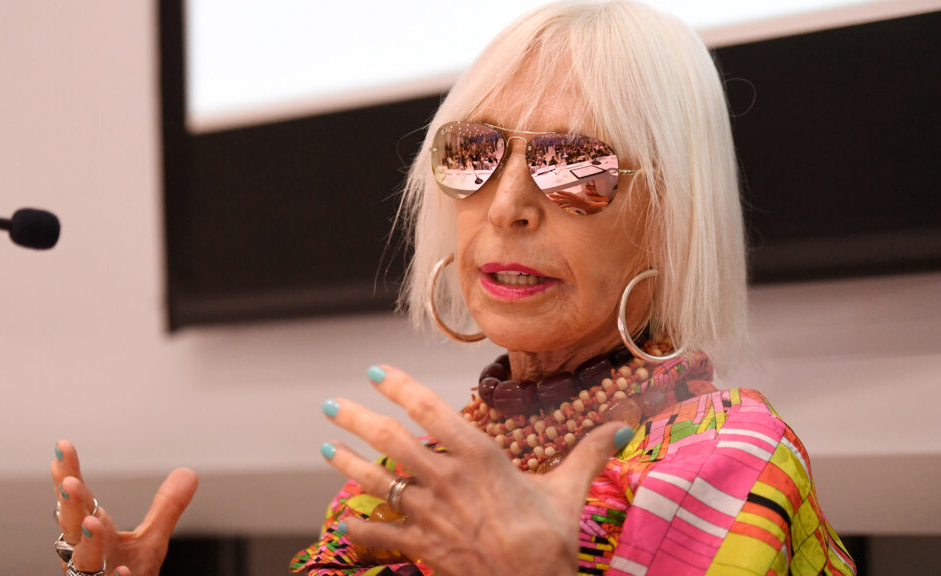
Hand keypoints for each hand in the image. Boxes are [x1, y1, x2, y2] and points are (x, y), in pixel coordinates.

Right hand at [51, 440, 197, 575]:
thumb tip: (189, 473)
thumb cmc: (127, 575)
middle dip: (71, 506)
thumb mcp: (151, 541)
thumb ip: (166, 508)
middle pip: (72, 528)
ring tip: (93, 523)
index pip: (78, 500)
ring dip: (88, 541)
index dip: (69, 474)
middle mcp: (86, 555)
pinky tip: (122, 572)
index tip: (62, 446)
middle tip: (70, 483)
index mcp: (93, 534)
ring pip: (83, 561)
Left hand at [321, 365, 629, 575]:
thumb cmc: (551, 539)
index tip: (377, 373)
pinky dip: (360, 528)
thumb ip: (588, 453)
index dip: (400, 387)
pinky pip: (382, 534)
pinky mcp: (423, 545)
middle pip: (390, 441)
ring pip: (377, 481)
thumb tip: (620, 428)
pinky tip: (343, 521)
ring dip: (348, 464)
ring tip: (326, 449)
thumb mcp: (570, 489)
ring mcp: (430, 512)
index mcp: (479, 456)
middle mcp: (446, 478)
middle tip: (332, 406)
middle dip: (357, 419)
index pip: (431, 410)